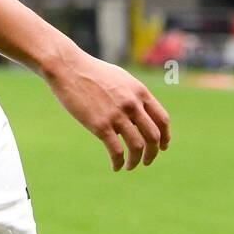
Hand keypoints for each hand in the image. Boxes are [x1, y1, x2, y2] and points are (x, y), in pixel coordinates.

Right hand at [44, 48, 170, 171]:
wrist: (68, 67)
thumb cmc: (92, 72)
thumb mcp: (120, 79)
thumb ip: (133, 94)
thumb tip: (140, 111)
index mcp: (139, 92)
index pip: (162, 119)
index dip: (165, 137)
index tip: (162, 147)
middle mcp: (132, 104)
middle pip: (153, 136)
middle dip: (153, 153)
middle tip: (147, 161)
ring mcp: (117, 115)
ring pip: (137, 146)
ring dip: (136, 161)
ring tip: (129, 166)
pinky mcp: (100, 125)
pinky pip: (116, 151)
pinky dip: (118, 163)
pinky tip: (115, 166)